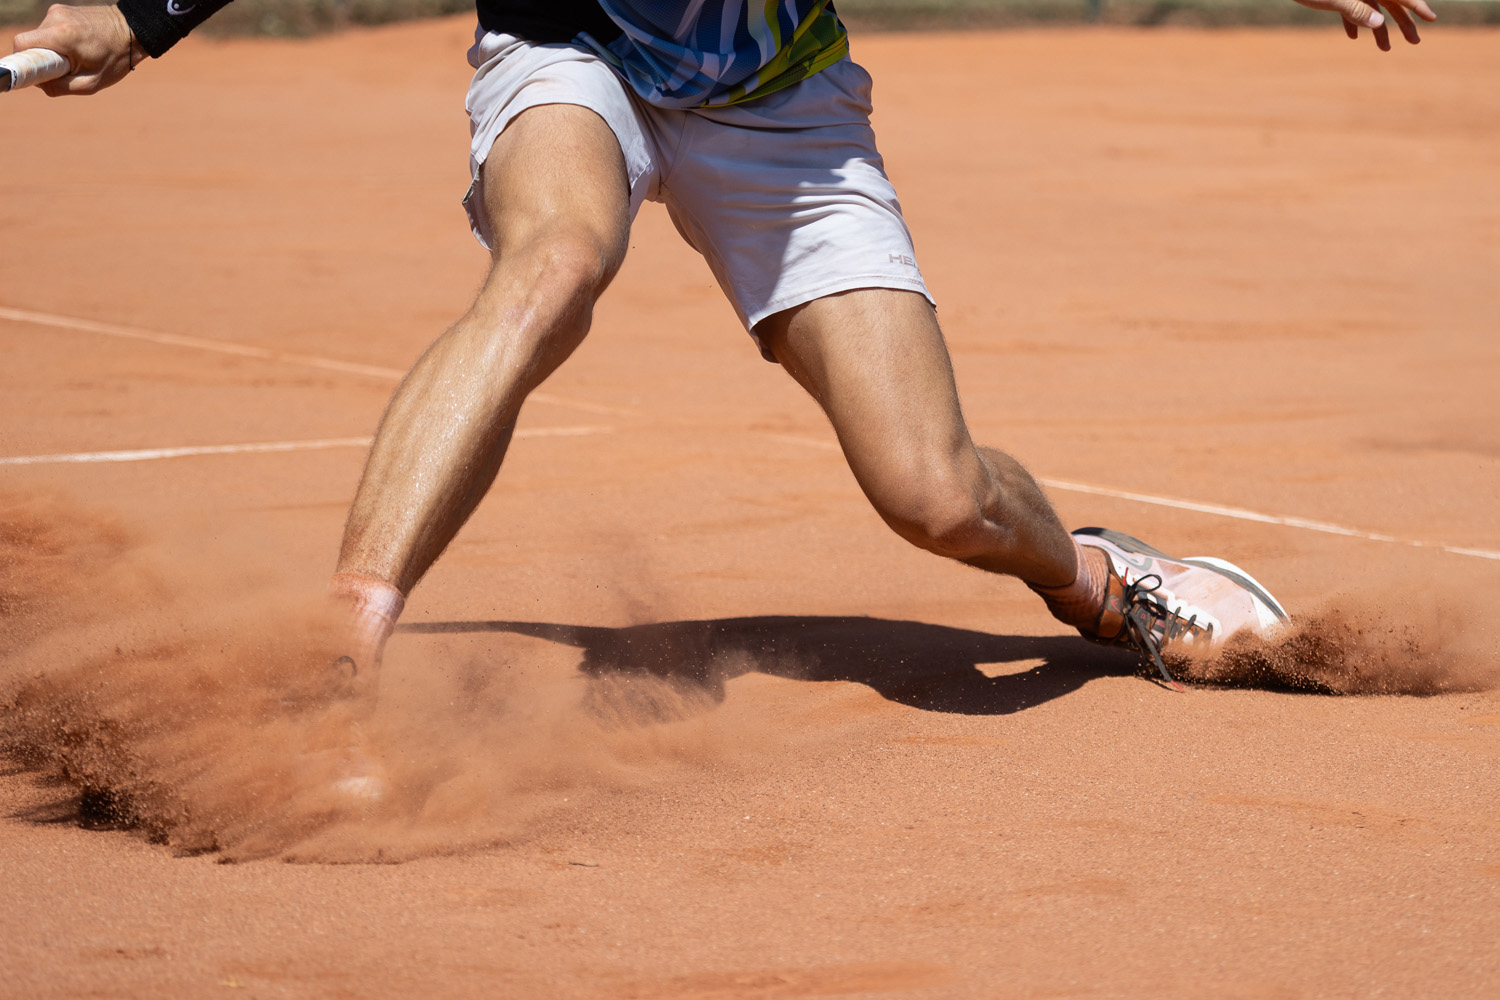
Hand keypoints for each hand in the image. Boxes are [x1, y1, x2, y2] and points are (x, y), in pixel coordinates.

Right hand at [12, 4, 146, 95]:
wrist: (134, 32)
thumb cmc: (115, 59)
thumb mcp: (91, 83)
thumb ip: (60, 87)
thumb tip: (38, 84)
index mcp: (61, 35)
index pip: (22, 45)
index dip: (23, 62)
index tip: (35, 73)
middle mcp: (55, 18)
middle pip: (31, 42)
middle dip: (42, 59)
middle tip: (65, 69)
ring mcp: (58, 11)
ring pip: (41, 37)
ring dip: (53, 51)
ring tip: (78, 56)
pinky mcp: (62, 10)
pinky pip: (50, 31)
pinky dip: (59, 42)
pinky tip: (79, 47)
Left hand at [1293, 0, 1436, 51]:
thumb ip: (1356, 10)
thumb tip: (1379, 24)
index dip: (1418, 6)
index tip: (1432, 20)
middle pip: (1392, 3)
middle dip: (1403, 23)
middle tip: (1415, 42)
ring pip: (1372, 9)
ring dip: (1379, 29)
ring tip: (1386, 50)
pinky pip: (1351, 8)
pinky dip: (1354, 22)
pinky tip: (1354, 37)